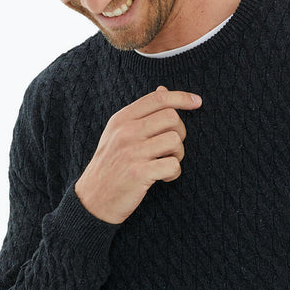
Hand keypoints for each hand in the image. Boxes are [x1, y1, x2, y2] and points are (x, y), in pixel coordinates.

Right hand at [75, 85, 202, 223]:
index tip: (197, 102)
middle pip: (171, 118)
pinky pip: (173, 165)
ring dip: (178, 155)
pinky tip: (164, 178)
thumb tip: (162, 89)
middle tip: (171, 148)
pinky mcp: (139, 172)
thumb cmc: (111, 166)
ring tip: (166, 163)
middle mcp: (126, 132)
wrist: (93, 200)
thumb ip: (140, 113)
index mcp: (121, 119)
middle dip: (180, 133)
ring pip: (175, 141)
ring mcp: (132, 152)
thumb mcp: (117, 134)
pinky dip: (174, 173)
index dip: (181, 98)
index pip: (158, 98)